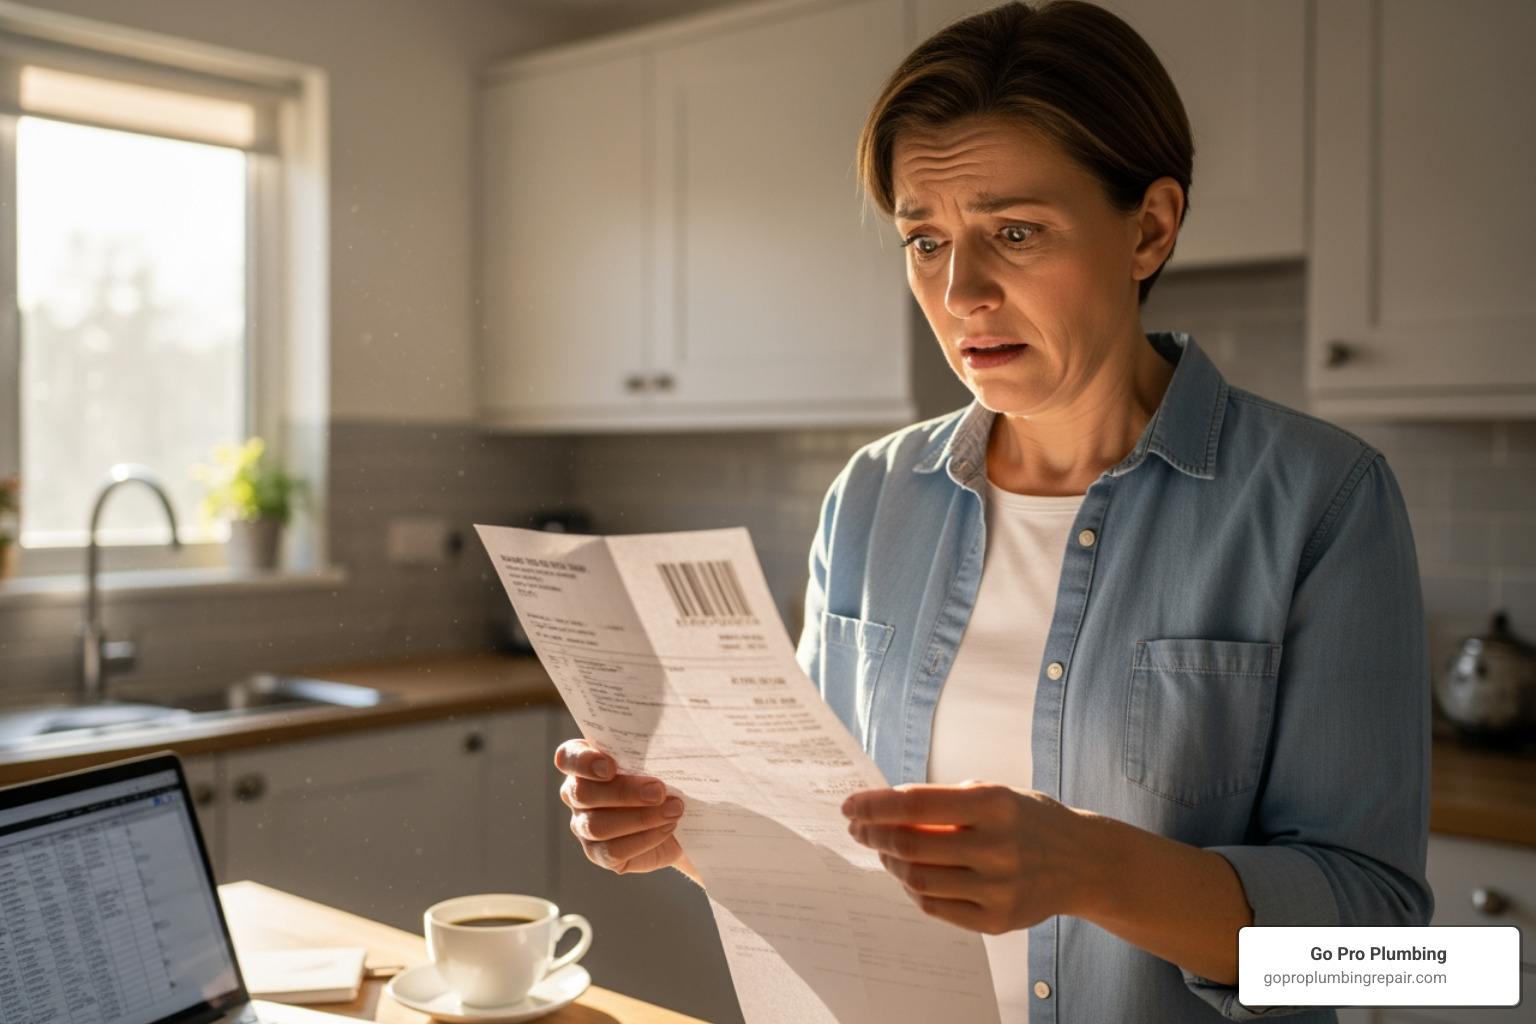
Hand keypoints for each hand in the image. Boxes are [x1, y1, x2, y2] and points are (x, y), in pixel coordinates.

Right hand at [555, 739, 686, 874]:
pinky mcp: (598, 853)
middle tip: (659, 791)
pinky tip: (666, 827)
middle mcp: (577, 794)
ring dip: (640, 818)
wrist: (678, 814)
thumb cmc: (665, 777)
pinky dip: (644, 839)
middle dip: (624, 793)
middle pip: (583, 794)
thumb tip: (663, 746)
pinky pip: (612, 851)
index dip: (584, 762)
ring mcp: (584, 825)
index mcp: (584, 762)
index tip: (611, 767)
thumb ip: (651, 750)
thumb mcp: (658, 759)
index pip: (568, 758)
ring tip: (674, 810)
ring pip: (597, 826)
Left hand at [842, 782, 1088, 934]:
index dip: (875, 805)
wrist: (1082, 862)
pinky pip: (935, 907)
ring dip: (890, 863)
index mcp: (995, 805)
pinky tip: (911, 875)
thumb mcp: (993, 794)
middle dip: (873, 835)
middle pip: (910, 845)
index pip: (916, 804)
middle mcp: (998, 847)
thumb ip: (943, 801)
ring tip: (885, 851)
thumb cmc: (1028, 820)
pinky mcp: (997, 921)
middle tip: (858, 828)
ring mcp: (998, 888)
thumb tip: (882, 810)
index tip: (851, 804)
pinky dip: (913, 889)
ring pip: (917, 880)